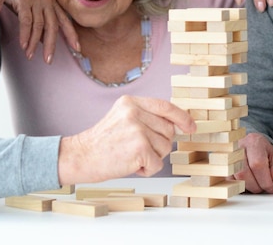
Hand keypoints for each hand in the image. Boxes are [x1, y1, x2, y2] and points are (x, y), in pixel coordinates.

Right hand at [5, 0, 78, 63]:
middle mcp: (46, 0)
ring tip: (30, 55)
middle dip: (51, 44)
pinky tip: (24, 45)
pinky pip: (26, 21)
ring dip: (34, 43)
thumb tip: (41, 42)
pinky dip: (25, 35)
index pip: (64, 20)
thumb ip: (39, 21)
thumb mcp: (33, 6)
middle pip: (53, 26)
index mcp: (51, 1)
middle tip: (49, 59)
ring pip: (39, 25)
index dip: (71, 34)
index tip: (77, 48)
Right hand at [57, 96, 195, 183]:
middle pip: (168, 130)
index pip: (165, 106)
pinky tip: (130, 165)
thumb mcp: (122, 117)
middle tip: (137, 148)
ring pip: (165, 148)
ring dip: (152, 157)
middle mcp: (135, 112)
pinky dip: (146, 169)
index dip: (182, 117)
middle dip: (159, 144)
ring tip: (131, 155)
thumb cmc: (102, 142)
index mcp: (131, 102)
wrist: (81, 156)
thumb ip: (145, 116)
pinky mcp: (139, 147)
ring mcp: (137, 129)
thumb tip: (174, 125)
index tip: (190, 126)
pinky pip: (157, 163)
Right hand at [233, 132, 272, 192]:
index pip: (257, 164)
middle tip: (263, 186)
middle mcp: (237, 147)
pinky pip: (229, 182)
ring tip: (255, 183)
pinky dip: (239, 186)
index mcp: (253, 142)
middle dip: (256, 186)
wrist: (252, 146)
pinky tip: (247, 182)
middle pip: (243, 173)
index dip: (265, 180)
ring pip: (234, 179)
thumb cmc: (264, 154)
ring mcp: (227, 156)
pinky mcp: (223, 166)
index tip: (271, 187)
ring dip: (247, 187)